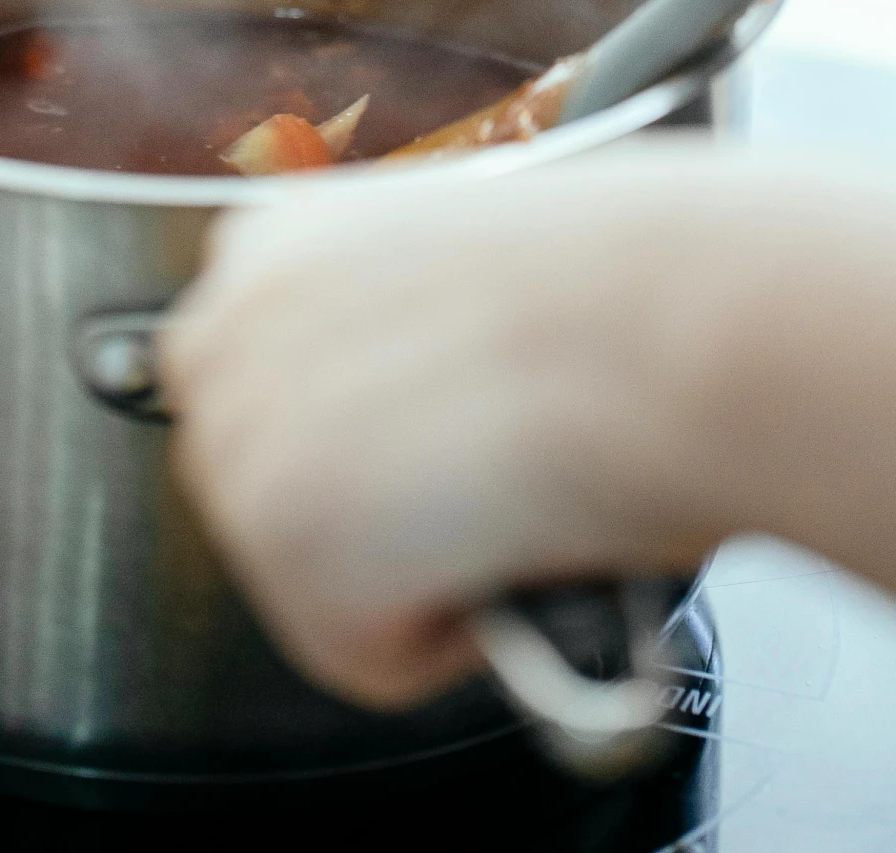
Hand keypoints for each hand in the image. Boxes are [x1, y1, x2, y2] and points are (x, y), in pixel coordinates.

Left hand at [163, 147, 895, 713]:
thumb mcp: (470, 267)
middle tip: (491, 471)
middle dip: (376, 506)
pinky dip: (446, 635)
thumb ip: (395, 332)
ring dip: (415, 568)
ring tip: (511, 490)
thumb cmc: (630, 278)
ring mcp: (243, 443)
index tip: (448, 423)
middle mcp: (224, 329)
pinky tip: (506, 539)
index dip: (373, 428)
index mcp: (267, 240)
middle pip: (269, 487)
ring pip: (316, 581)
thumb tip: (413, 415)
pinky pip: (364, 655)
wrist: (671, 313)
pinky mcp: (290, 552)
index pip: (268, 386)